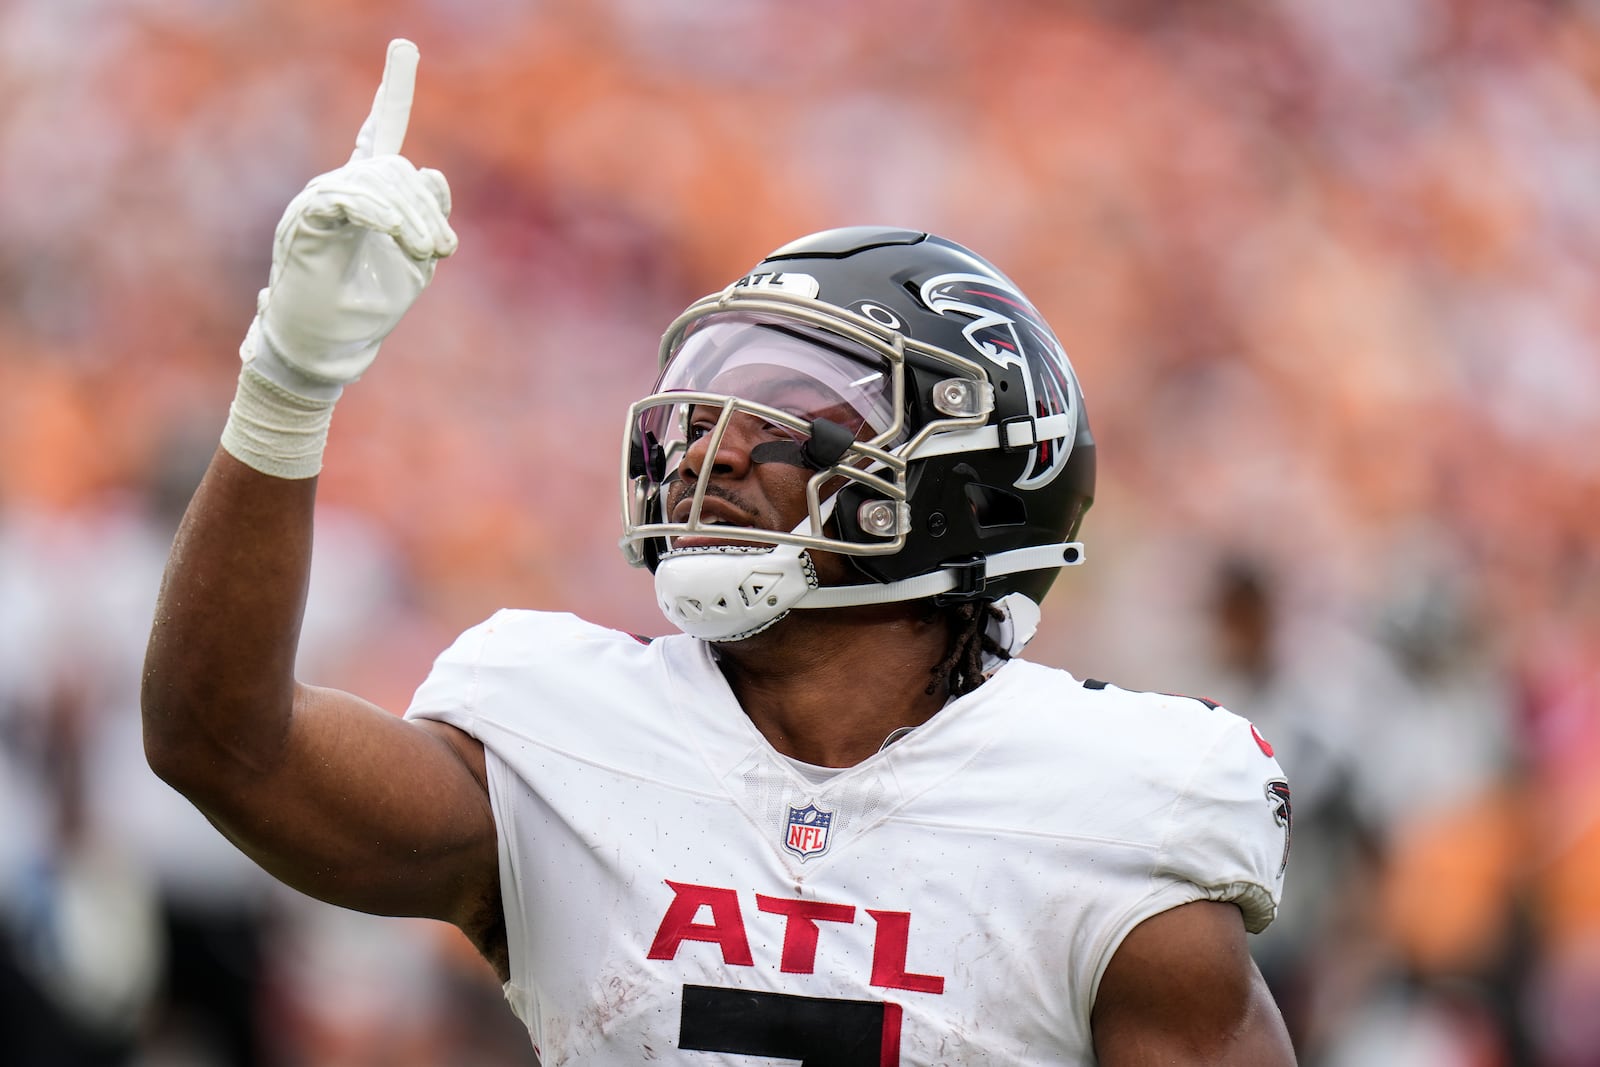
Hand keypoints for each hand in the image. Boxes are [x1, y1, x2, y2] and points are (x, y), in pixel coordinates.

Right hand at [241, 39, 457, 399]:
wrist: (328, 347)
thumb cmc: (367, 307)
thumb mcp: (416, 259)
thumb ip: (427, 215)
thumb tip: (433, 174)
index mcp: (368, 195)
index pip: (379, 132)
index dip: (393, 91)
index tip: (403, 46)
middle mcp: (341, 188)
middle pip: (397, 168)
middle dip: (427, 209)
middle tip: (441, 251)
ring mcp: (321, 200)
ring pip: (379, 180)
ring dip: (410, 217)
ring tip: (422, 252)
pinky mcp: (308, 220)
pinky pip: (348, 197)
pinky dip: (378, 212)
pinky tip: (393, 232)